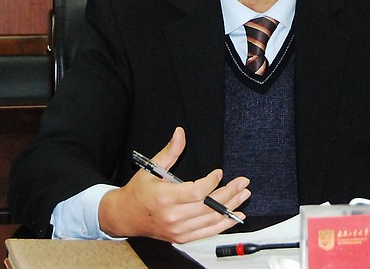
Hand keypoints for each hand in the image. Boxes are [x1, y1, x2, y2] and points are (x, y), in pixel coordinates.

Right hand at [98, 127, 250, 241]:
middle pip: (208, 206)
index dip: (211, 183)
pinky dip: (223, 225)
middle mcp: (172, 217)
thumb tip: (180, 132)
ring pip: (210, 220)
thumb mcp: (151, 168)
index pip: (196, 192)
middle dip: (229, 193)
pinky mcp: (181, 238)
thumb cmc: (138, 191)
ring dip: (230, 207)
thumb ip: (170, 151)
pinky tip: (236, 216)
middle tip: (243, 182)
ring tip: (244, 195)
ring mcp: (178, 230)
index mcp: (164, 198)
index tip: (219, 172)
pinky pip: (207, 232)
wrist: (125, 216)